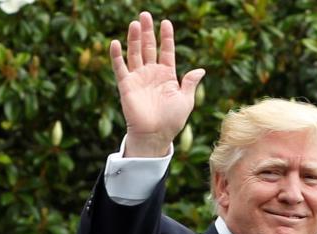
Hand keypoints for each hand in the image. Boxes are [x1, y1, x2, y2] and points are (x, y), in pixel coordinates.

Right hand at [110, 11, 204, 156]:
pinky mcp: (126, 85)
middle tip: (145, 14)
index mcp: (167, 75)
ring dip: (134, 38)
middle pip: (149, 47)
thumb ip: (190, 83)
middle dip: (147, 31)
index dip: (166, 37)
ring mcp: (138, 78)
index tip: (166, 22)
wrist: (155, 135)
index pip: (166, 51)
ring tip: (134, 23)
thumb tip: (200, 70)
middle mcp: (152, 74)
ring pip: (135, 53)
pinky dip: (117, 56)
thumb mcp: (186, 100)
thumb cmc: (172, 120)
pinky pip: (120, 67)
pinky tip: (115, 43)